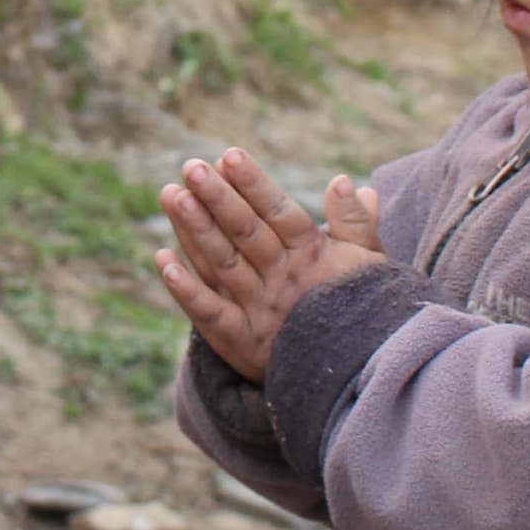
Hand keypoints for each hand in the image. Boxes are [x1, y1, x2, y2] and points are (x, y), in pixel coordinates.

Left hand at [152, 148, 386, 384]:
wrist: (359, 374)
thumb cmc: (360, 308)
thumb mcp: (367, 263)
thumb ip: (355, 221)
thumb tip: (344, 181)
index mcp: (312, 256)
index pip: (279, 213)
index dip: (254, 185)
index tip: (230, 155)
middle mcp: (283, 280)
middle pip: (246, 233)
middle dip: (217, 198)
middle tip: (190, 166)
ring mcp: (260, 311)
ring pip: (223, 264)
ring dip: (195, 230)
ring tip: (171, 195)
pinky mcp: (241, 342)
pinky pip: (209, 313)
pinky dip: (186, 289)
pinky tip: (162, 259)